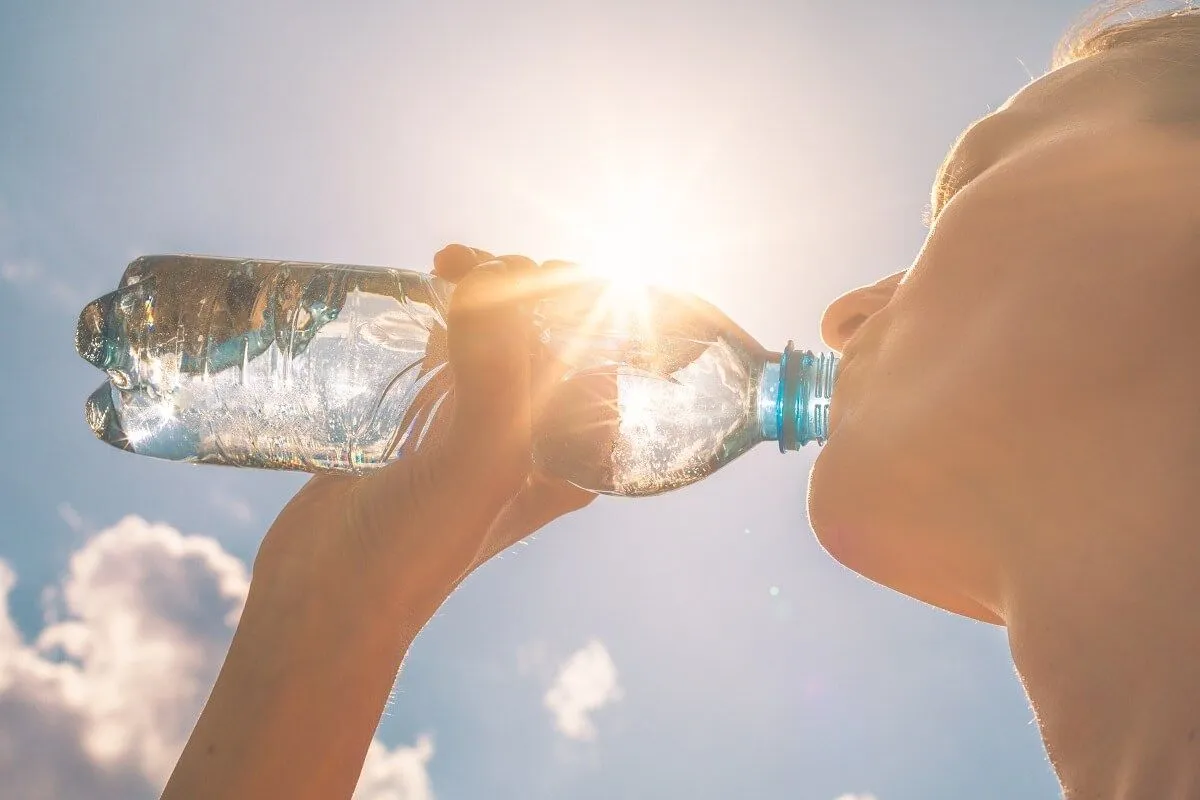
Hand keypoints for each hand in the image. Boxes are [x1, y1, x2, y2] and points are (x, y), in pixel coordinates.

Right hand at [252, 244, 595, 627]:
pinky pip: (448, 349)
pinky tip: (423, 291)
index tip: (522, 269)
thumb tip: (491, 278)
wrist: (325, 599)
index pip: (599, 350)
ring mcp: (477, 425)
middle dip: (522, 283)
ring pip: (497, 334)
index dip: (573, 296)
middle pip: (548, 333)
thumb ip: (496, 374)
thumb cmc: (415, 548)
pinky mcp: (423, 420)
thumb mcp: (476, 465)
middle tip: (472, 266)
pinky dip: (442, 313)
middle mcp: (534, 436)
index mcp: (572, 452)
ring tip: (446, 266)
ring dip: (482, 289)